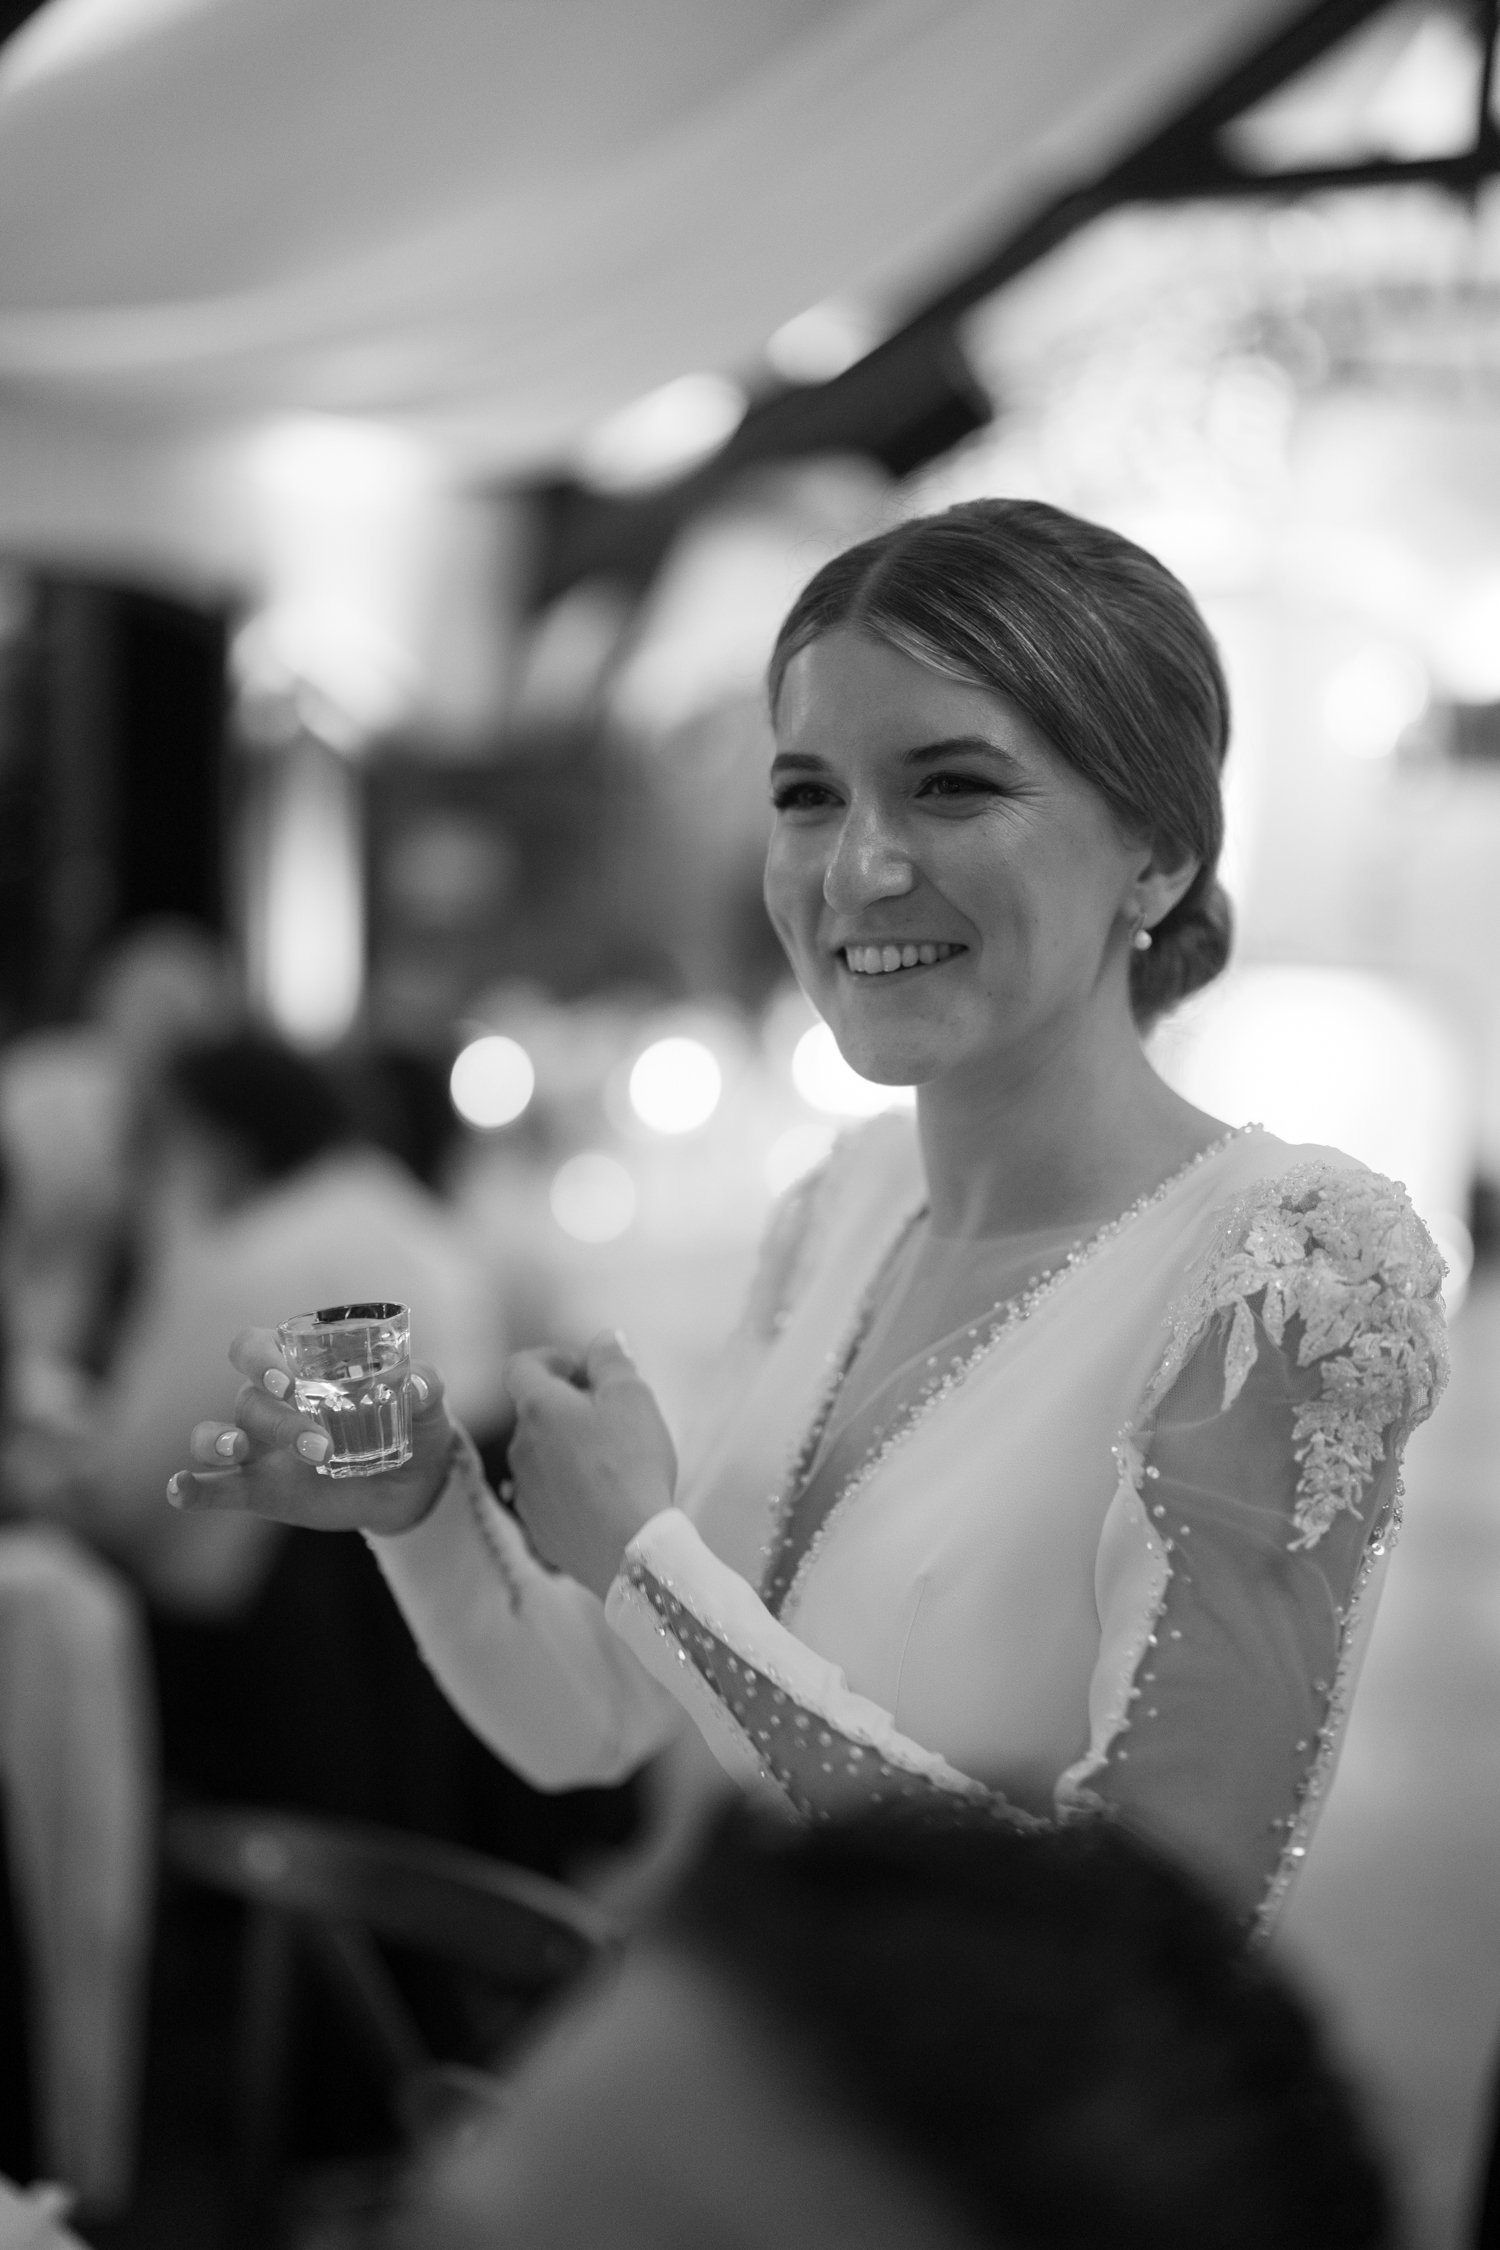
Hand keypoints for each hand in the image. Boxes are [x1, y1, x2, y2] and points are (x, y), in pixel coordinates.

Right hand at [167, 1326, 455, 1535]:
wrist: (415, 1485)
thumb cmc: (414, 1424)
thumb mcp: (428, 1403)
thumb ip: (425, 1385)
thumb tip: (417, 1385)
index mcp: (300, 1367)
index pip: (254, 1347)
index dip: (259, 1359)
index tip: (286, 1380)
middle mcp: (270, 1403)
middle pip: (247, 1399)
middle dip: (277, 1420)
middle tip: (318, 1445)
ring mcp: (259, 1448)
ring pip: (214, 1437)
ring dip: (218, 1442)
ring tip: (237, 1452)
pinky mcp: (259, 1490)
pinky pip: (215, 1488)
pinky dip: (192, 1488)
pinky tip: (180, 1489)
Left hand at [506, 1332, 675, 1599]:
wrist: (628, 1547)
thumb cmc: (632, 1464)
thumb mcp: (633, 1398)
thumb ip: (612, 1361)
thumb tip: (603, 1340)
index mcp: (539, 1408)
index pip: (521, 1366)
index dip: (550, 1359)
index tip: (582, 1370)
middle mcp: (520, 1447)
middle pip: (535, 1412)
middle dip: (567, 1407)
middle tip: (612, 1417)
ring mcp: (525, 1490)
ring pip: (541, 1455)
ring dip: (566, 1449)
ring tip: (611, 1462)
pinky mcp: (536, 1527)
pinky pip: (547, 1494)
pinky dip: (567, 1487)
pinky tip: (601, 1498)